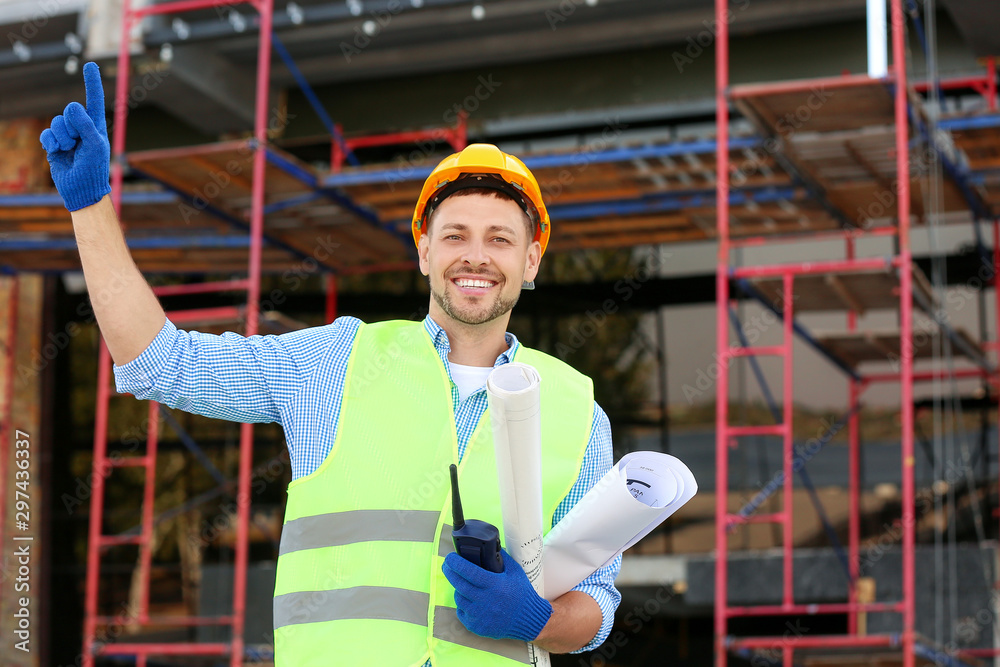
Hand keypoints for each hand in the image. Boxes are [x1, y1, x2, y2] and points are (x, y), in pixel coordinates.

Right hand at [39, 61, 110, 211]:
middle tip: (79, 143)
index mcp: (96, 126)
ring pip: (56, 122)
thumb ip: (86, 125)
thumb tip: (73, 106)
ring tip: (70, 150)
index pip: (94, 100)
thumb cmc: (94, 169)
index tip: (90, 64)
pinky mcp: (54, 144)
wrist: (81, 190)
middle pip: (69, 111)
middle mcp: (81, 128)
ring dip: (62, 137)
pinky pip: (46, 133)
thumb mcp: (95, 146)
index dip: (92, 83)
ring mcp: (67, 135)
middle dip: (72, 127)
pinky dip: (50, 142)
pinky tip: (57, 152)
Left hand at [442, 549, 552, 641]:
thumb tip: (490, 545)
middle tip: (447, 565)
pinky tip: (467, 598)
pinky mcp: (476, 626)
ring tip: (460, 582)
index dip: (456, 563)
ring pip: (459, 598)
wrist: (528, 619)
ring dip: (457, 588)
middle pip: (459, 584)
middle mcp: (485, 600)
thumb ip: (502, 557)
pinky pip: (461, 612)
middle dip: (450, 572)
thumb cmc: (522, 593)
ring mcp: (479, 615)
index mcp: (494, 585)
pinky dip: (462, 604)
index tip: (450, 557)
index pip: (469, 571)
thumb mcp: (515, 571)